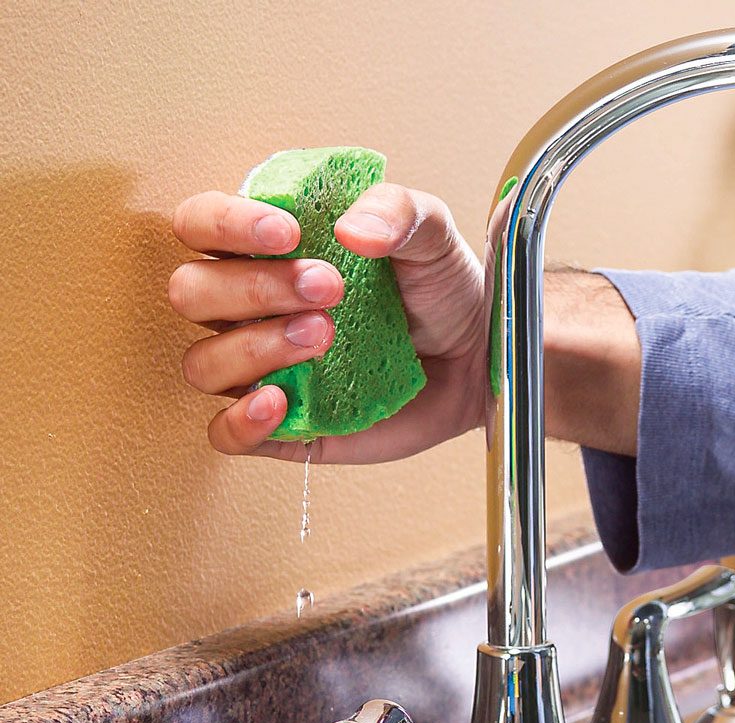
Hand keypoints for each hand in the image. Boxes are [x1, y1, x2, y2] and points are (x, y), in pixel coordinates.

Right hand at [169, 184, 486, 461]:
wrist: (478, 359)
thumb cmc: (441, 291)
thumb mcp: (431, 234)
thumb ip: (396, 210)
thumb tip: (352, 229)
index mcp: (268, 250)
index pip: (200, 225)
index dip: (225, 224)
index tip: (288, 232)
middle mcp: (253, 309)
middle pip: (190, 293)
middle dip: (253, 287)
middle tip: (330, 288)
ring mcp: (266, 370)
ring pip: (204, 364)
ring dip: (253, 348)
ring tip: (324, 337)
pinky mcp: (288, 426)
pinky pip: (226, 435)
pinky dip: (241, 422)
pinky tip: (280, 402)